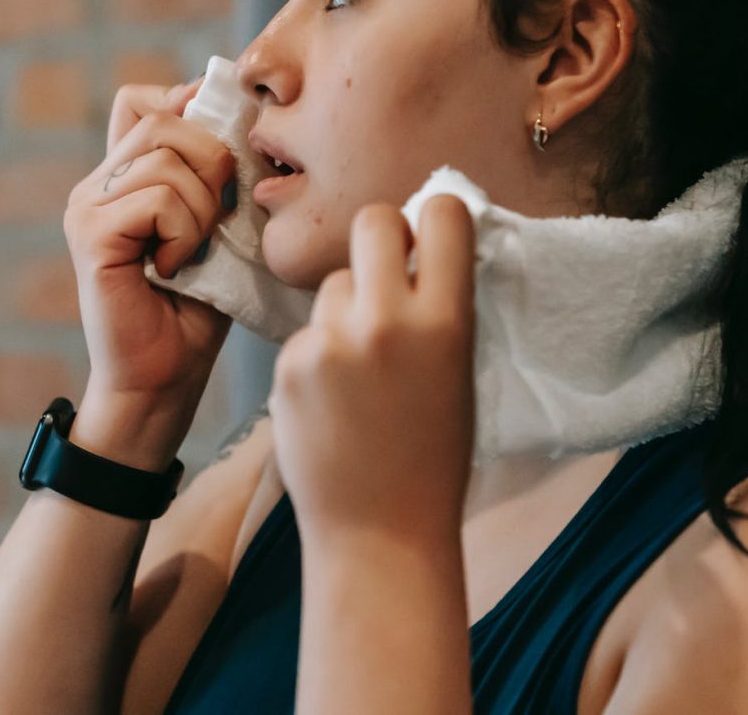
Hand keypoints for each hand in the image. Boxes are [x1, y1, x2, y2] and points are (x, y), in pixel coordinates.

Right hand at [62, 78, 236, 461]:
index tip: (222, 160)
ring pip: (166, 157)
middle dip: (212, 163)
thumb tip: (231, 111)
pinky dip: (184, 232)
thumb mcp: (217, 226)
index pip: (144, 100)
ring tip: (194, 251)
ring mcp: (87, 206)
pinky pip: (157, 199)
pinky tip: (174, 267)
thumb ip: (214, 175)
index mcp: (123, 176)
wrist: (164, 377)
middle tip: (215, 220)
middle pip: (163, 119)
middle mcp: (97, 183)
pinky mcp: (91, 235)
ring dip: (203, 206)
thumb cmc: (198, 306)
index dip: (189, 111)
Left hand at [268, 195, 476, 550]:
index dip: (436, 218)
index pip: (442, 214)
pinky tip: (330, 397)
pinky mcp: (288, 363)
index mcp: (445, 321)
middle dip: (382, 238)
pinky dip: (319, 351)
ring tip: (358, 367)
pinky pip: (308, 329)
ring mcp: (330, 341)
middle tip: (386, 274)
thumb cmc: (433, 455)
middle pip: (372, 220)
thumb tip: (421, 246)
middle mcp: (385, 320)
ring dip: (346, 306)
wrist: (380, 532)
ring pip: (334, 282)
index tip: (430, 238)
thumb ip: (441, 305)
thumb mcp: (459, 370)